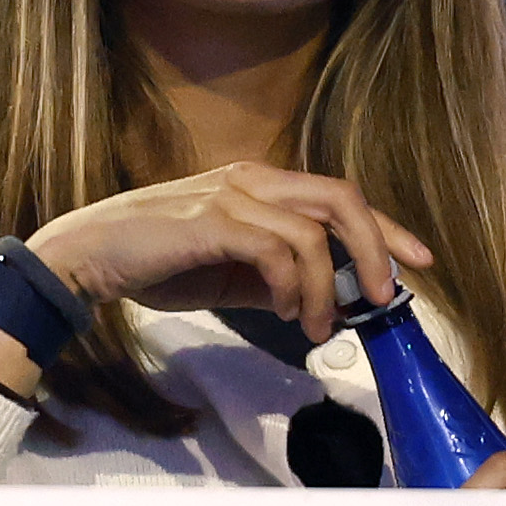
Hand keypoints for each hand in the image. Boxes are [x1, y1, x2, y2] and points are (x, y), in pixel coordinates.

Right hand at [23, 164, 430, 347]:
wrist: (86, 257)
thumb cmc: (154, 261)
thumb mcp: (229, 272)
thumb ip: (275, 278)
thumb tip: (326, 301)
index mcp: (258, 185)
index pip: (338, 197)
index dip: (385, 229)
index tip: (419, 263)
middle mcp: (250, 180)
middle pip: (340, 199)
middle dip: (376, 248)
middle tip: (386, 298)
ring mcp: (231, 196)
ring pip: (312, 232)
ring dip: (329, 287)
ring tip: (318, 326)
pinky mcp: (211, 220)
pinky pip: (276, 249)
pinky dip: (293, 284)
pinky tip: (285, 311)